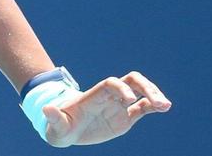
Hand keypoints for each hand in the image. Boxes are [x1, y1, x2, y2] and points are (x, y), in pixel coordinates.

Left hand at [43, 71, 171, 146]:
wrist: (67, 130)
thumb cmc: (60, 126)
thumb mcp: (55, 126)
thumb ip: (54, 118)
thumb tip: (46, 109)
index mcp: (94, 97)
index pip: (110, 84)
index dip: (120, 88)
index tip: (128, 99)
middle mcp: (109, 98)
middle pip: (130, 81)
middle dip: (144, 87)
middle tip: (157, 101)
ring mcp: (118, 106)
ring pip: (140, 91)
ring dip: (153, 94)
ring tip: (165, 105)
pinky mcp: (125, 117)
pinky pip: (143, 108)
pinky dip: (154, 106)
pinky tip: (164, 108)